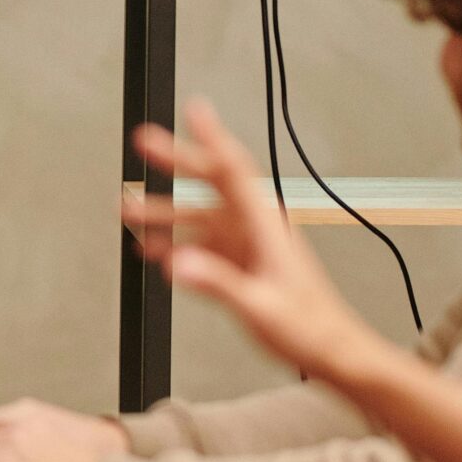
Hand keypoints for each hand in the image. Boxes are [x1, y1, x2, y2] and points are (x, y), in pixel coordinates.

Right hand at [119, 99, 385, 376]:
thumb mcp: (260, 306)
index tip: (195, 111)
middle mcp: (256, 229)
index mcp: (266, 227)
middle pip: (212, 183)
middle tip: (143, 143)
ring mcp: (248, 246)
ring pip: (200, 217)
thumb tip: (178, 264)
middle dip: (177, 162)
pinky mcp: (242, 265)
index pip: (235, 171)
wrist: (332, 350)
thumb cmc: (310, 327)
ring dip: (166, 212)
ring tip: (129, 209)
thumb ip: (217, 283)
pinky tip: (154, 251)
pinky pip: (202, 245)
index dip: (213, 137)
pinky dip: (176, 244)